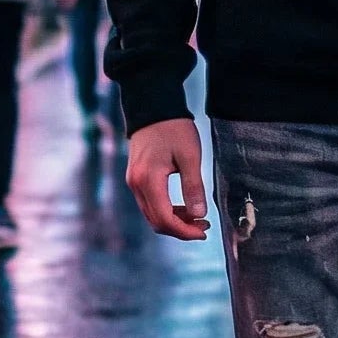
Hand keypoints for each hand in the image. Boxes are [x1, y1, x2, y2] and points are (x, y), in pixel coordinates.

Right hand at [126, 117, 209, 239]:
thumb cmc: (173, 127)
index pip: (164, 218)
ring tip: (198, 217)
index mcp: (148, 180)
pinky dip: (166, 210)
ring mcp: (134, 181)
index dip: (184, 231)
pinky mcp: (136, 178)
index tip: (203, 231)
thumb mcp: (190, 156)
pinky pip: (150, 203)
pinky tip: (184, 207)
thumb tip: (199, 214)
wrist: (153, 107)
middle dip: (180, 229)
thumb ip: (193, 186)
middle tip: (204, 226)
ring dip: (174, 221)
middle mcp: (136, 184)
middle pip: (156, 221)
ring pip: (152, 214)